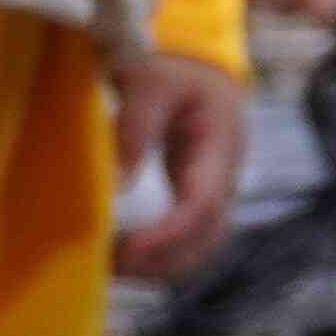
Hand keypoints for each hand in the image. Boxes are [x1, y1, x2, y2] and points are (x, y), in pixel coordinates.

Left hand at [110, 53, 251, 282]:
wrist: (199, 68)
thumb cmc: (173, 69)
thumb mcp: (150, 82)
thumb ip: (135, 127)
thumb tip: (117, 186)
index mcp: (218, 146)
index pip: (202, 204)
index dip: (169, 233)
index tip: (131, 249)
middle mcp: (224, 178)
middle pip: (206, 237)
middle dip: (163, 260)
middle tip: (112, 267)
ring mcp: (215, 191)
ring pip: (201, 245)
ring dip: (162, 264)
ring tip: (113, 267)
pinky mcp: (198, 198)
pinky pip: (189, 238)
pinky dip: (162, 254)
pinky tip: (126, 255)